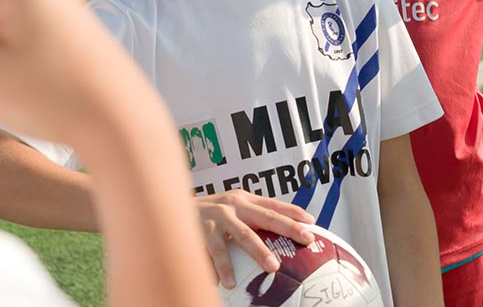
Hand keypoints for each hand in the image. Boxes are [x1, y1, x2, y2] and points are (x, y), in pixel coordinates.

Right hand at [197, 191, 314, 288]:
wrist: (170, 206)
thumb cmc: (209, 213)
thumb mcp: (231, 208)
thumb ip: (251, 217)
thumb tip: (281, 232)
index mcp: (243, 199)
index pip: (273, 204)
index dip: (293, 212)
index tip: (312, 223)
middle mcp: (232, 205)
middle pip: (265, 216)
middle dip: (288, 227)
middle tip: (306, 239)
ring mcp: (217, 217)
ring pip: (243, 235)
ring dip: (259, 251)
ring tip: (273, 268)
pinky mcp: (201, 231)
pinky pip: (214, 253)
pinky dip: (222, 268)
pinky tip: (229, 283)